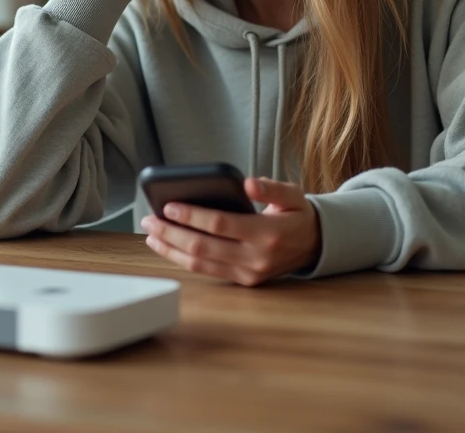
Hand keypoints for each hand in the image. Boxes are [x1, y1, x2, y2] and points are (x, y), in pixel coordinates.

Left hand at [140, 178, 322, 286]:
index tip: (169, 205)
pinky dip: (184, 259)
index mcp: (269, 233)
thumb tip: (248, 183)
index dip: (192, 216)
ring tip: (151, 234)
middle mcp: (257, 258)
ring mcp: (249, 273)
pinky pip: (208, 271)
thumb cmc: (297, 215)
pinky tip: (168, 247)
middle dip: (171, 233)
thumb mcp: (293, 194)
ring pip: (200, 263)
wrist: (315, 246)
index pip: (221, 224)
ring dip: (171, 249)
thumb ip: (271, 188)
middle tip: (149, 220)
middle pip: (203, 247)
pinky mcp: (244, 281)